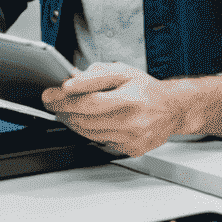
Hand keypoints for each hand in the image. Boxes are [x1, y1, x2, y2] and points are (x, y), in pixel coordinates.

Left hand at [40, 68, 188, 157]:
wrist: (172, 109)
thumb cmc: (146, 89)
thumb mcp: (123, 71)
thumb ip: (96, 75)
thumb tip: (72, 81)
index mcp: (130, 99)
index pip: (88, 101)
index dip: (63, 99)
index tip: (49, 95)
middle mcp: (132, 122)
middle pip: (85, 119)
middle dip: (63, 110)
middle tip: (54, 102)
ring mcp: (131, 139)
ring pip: (89, 133)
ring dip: (73, 121)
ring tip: (67, 110)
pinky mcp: (131, 149)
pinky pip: (100, 141)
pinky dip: (90, 131)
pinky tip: (90, 120)